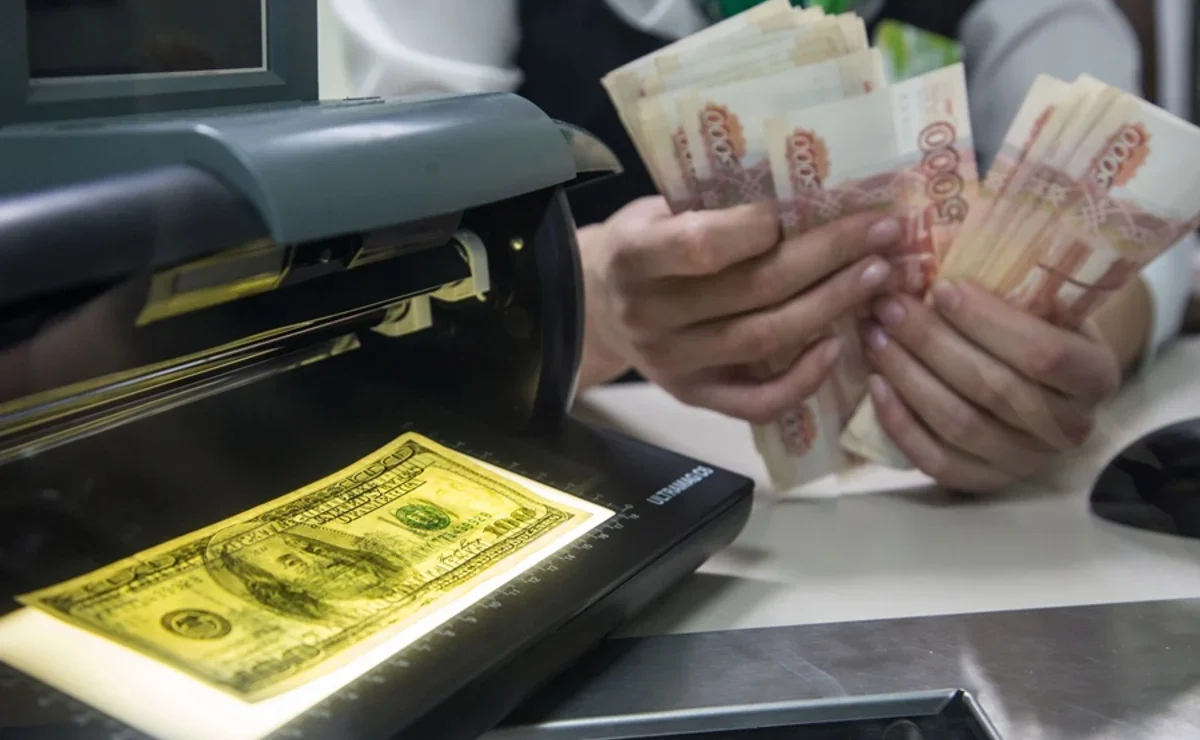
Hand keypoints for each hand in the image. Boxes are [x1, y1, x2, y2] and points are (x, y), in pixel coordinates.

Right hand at [577, 196, 900, 422]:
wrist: (602, 305)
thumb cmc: (648, 242)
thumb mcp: (659, 210)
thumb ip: (712, 206)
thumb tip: (810, 188)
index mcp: (634, 258)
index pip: (703, 246)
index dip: (759, 227)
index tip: (806, 205)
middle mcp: (649, 316)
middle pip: (753, 289)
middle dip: (828, 257)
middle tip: (880, 232)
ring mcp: (672, 364)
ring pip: (766, 339)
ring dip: (831, 305)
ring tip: (877, 275)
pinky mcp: (694, 397)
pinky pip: (757, 402)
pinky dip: (803, 379)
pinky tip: (838, 347)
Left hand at [863, 280, 1121, 492]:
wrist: (1043, 382)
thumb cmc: (1038, 328)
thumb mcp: (1045, 303)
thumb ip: (1011, 288)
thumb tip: (934, 259)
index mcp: (1096, 374)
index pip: (1044, 353)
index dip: (987, 321)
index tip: (941, 287)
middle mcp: (1070, 426)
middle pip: (992, 387)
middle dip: (931, 342)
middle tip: (888, 306)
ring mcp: (1027, 461)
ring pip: (960, 424)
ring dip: (908, 377)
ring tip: (875, 337)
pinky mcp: (985, 481)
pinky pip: (937, 460)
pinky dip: (901, 423)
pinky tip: (876, 385)